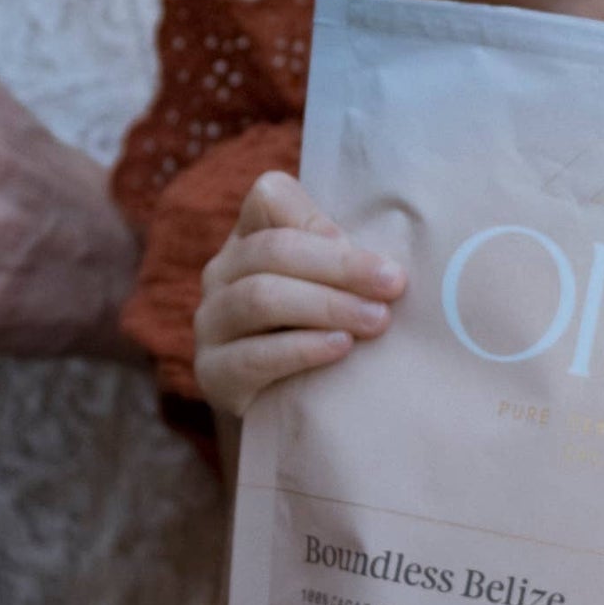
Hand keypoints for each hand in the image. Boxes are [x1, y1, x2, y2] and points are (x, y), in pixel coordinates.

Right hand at [194, 171, 405, 416]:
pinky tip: (341, 347)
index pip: (269, 197)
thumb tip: (384, 261)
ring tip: (376, 321)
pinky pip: (253, 355)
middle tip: (393, 285)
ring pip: (260, 298)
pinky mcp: (212, 373)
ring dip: (326, 306)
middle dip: (340, 266)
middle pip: (271, 250)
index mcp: (249, 238)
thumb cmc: (321, 332)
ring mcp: (210, 323)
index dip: (317, 217)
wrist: (286, 407)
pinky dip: (302, 348)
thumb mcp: (333, 287)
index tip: (370, 247)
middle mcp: (221, 273)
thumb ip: (345, 259)